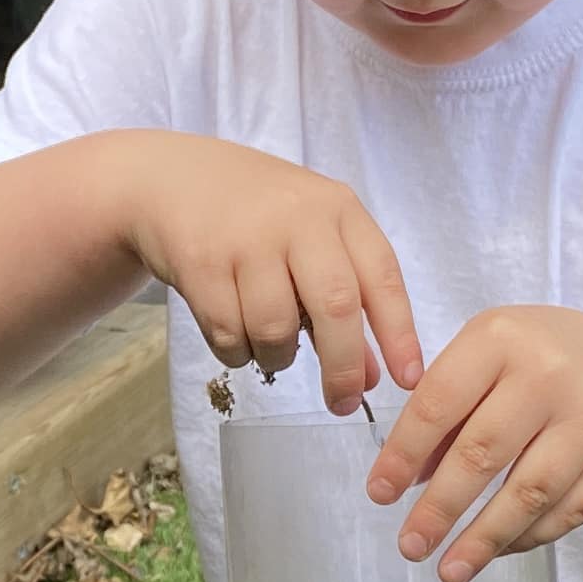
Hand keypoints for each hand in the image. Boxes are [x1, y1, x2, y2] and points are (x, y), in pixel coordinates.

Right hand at [116, 138, 423, 414]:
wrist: (174, 179)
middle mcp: (298, 218)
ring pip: (276, 329)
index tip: (409, 381)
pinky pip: (228, 334)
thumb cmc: (258, 216)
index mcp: (338, 209)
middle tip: (342, 402)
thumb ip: (347, 298)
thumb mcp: (312, 239)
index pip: (382, 277)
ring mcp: (246, 239)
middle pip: (336, 307)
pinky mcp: (201, 262)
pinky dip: (237, 352)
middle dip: (343, 367)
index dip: (399, 334)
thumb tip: (372, 376)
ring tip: (271, 347)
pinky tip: (235, 334)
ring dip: (278, 357)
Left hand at [370, 305, 582, 581]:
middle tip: (410, 546)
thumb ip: (443, 412)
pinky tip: (494, 551)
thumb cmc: (531, 364)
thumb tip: (406, 481)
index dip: (404, 454)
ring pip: (530, 491)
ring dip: (484, 538)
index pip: (439, 403)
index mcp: (501, 338)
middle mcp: (551, 372)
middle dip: (440, 508)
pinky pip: (567, 511)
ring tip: (449, 569)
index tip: (379, 496)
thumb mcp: (482, 361)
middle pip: (484, 452)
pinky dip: (526, 538)